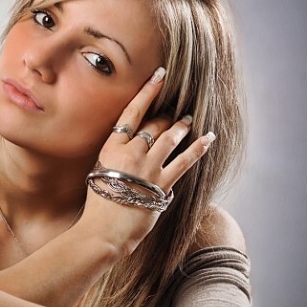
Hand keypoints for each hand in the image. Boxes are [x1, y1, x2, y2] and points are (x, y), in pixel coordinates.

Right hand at [78, 67, 213, 254]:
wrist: (103, 230)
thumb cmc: (98, 205)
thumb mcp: (99, 173)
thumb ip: (114, 159)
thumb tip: (128, 151)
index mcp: (111, 148)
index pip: (131, 113)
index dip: (147, 92)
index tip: (159, 75)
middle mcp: (130, 153)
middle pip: (153, 124)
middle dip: (166, 113)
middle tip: (175, 107)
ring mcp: (148, 168)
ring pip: (170, 138)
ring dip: (181, 125)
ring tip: (188, 118)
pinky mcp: (162, 184)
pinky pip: (184, 161)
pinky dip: (198, 148)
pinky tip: (208, 137)